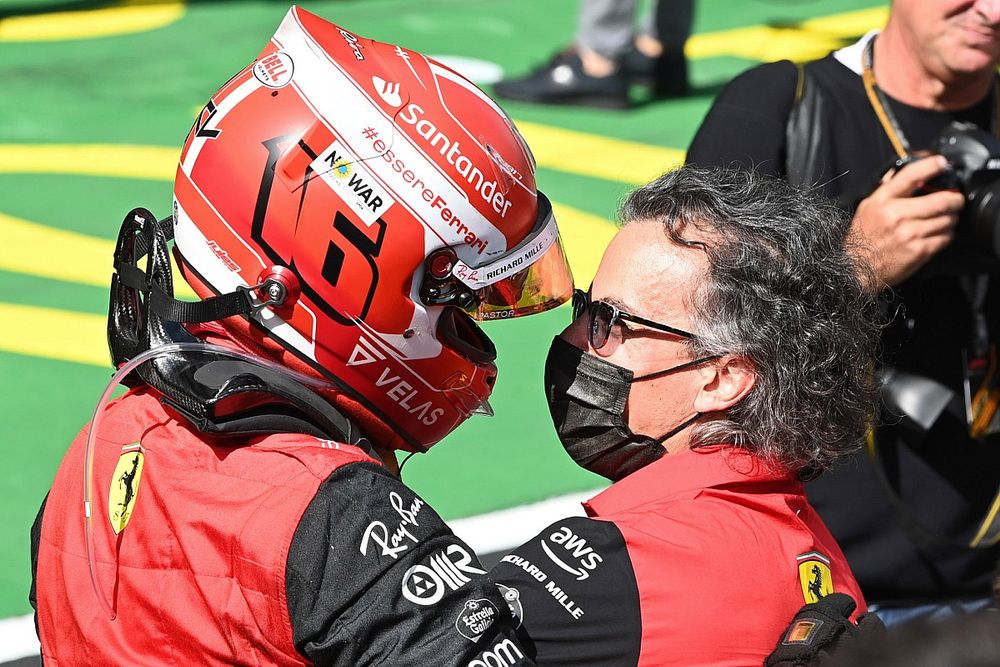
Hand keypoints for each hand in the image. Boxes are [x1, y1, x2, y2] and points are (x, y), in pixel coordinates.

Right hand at [849, 156, 963, 286]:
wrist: (856, 268)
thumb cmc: (862, 239)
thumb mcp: (867, 208)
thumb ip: (887, 191)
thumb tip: (906, 174)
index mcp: (882, 201)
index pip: (910, 176)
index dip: (930, 166)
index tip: (942, 163)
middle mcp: (895, 215)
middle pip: (940, 200)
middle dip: (955, 199)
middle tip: (955, 200)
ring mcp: (909, 234)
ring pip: (947, 220)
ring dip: (951, 219)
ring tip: (944, 220)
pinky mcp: (918, 251)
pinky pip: (945, 238)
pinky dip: (947, 235)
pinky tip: (938, 235)